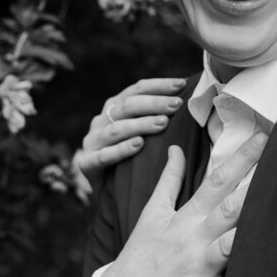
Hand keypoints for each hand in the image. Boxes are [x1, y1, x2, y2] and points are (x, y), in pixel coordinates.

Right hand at [72, 78, 186, 192]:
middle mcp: (101, 120)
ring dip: (141, 124)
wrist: (106, 193)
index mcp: (115, 107)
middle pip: (128, 105)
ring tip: (163, 123)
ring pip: (116, 129)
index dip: (159, 85)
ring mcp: (92, 141)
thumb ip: (159, 117)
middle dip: (154, 103)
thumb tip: (189, 101)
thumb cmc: (133, 159)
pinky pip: (104, 156)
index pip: (137, 89)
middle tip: (177, 104)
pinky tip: (138, 145)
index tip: (182, 84)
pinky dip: (121, 149)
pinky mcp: (86, 164)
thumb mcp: (144, 134)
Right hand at [96, 130, 266, 276]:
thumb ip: (169, 180)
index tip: (262, 136)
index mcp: (187, 218)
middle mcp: (193, 240)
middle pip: (228, 209)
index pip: (217, 181)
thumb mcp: (152, 214)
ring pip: (227, 249)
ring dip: (247, 235)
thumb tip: (177, 148)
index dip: (241, 158)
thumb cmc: (140, 257)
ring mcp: (196, 270)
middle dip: (253, 188)